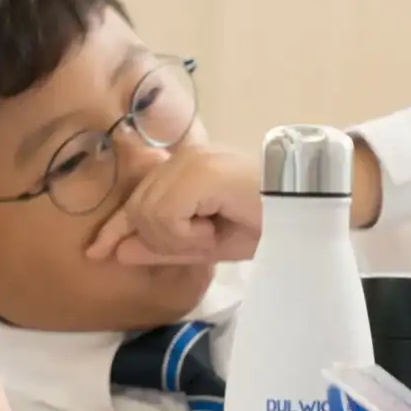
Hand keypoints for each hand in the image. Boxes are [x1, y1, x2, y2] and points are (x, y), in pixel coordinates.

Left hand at [85, 145, 261, 264]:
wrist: (313, 210)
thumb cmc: (269, 224)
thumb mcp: (207, 244)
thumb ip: (163, 246)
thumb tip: (118, 252)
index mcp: (183, 170)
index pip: (136, 199)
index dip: (115, 228)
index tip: (97, 252)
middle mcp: (181, 158)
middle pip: (137, 211)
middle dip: (161, 241)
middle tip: (205, 242)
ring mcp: (189, 161)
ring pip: (148, 216)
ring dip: (179, 239)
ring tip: (214, 233)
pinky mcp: (199, 172)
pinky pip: (166, 216)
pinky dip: (187, 235)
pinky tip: (213, 230)